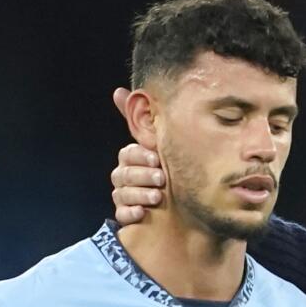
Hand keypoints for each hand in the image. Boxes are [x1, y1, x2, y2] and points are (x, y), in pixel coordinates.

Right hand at [110, 87, 165, 225]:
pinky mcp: (127, 216)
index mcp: (132, 159)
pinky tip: (142, 212)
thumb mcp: (163, 144)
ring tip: (158, 196)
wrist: (187, 206)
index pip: (127, 154)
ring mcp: (124, 197)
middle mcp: (124, 177)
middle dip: (142, 175)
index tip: (156, 159)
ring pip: (121, 194)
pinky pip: (121, 215)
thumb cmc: (172, 169)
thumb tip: (118, 91)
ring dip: (139, 194)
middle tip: (161, 178)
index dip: (140, 156)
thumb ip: (143, 119)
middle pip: (124, 174)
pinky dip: (130, 213)